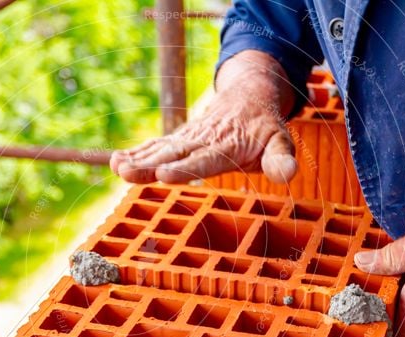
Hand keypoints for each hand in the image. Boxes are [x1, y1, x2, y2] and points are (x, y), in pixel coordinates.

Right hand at [110, 50, 298, 183]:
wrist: (248, 95)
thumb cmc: (264, 126)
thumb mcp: (280, 140)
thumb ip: (281, 158)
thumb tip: (288, 173)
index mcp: (227, 145)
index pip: (203, 159)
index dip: (184, 168)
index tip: (164, 174)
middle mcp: (203, 140)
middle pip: (173, 154)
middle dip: (149, 164)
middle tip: (128, 173)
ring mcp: (187, 139)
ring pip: (160, 149)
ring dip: (137, 159)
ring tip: (117, 168)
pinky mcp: (178, 139)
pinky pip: (155, 146)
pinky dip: (136, 153)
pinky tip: (116, 162)